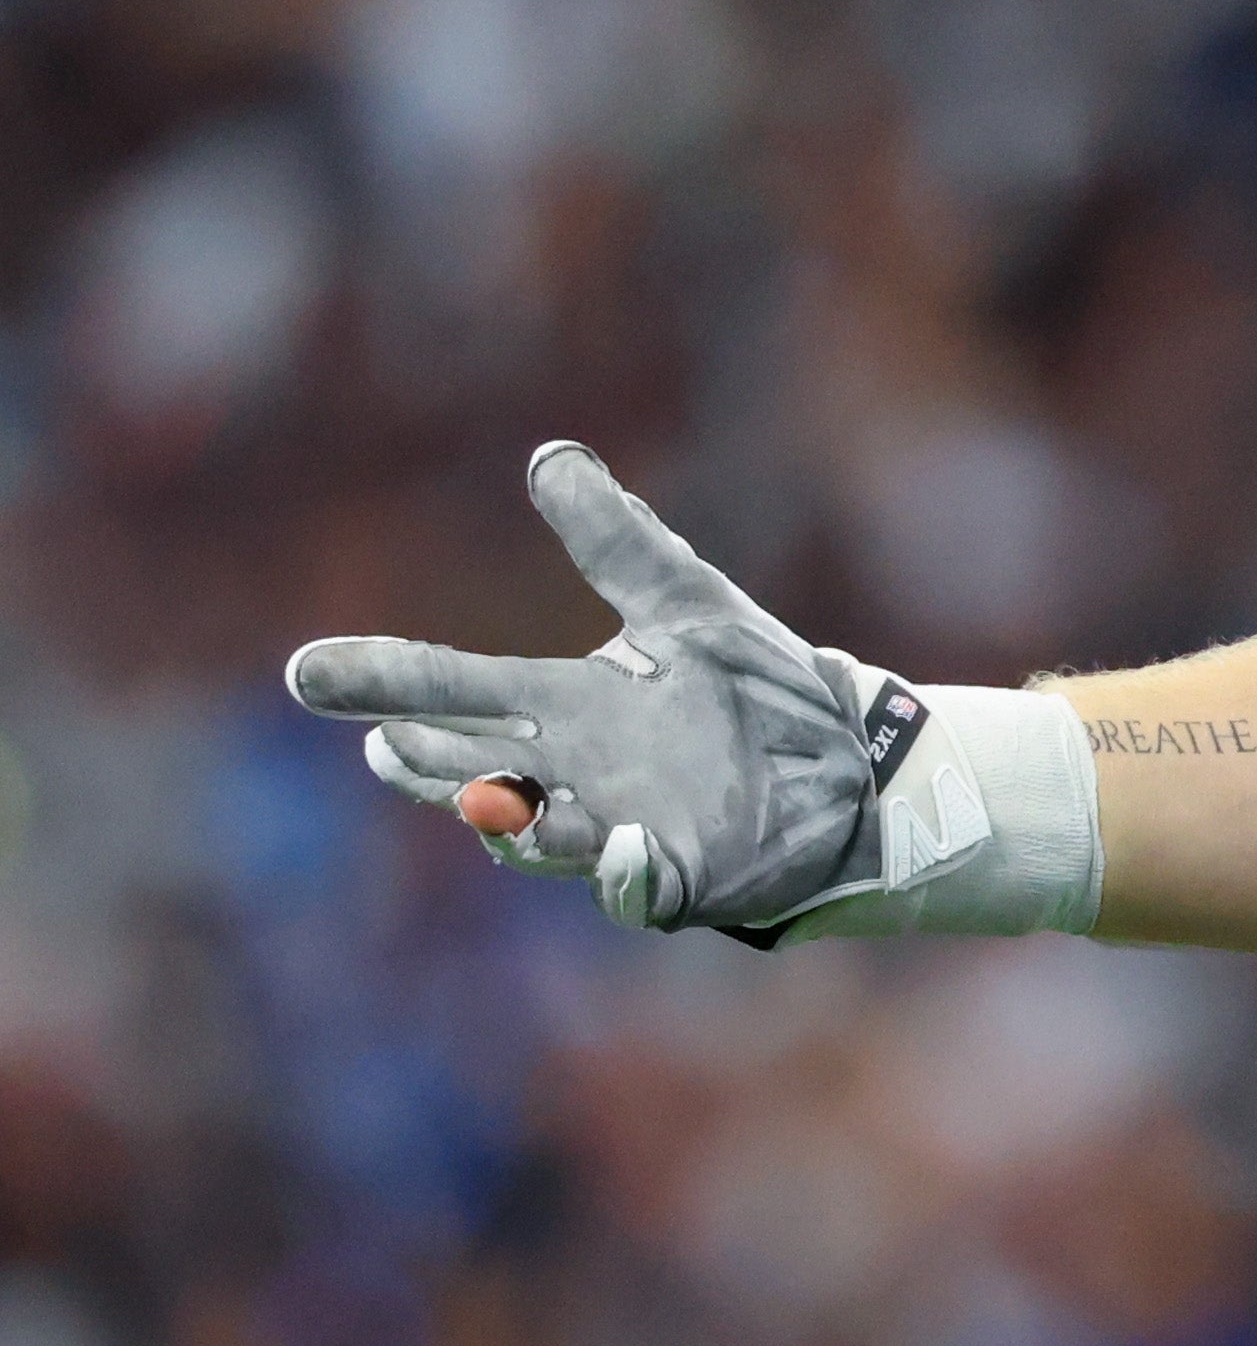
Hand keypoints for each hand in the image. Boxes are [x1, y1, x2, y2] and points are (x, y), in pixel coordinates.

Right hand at [286, 445, 911, 936]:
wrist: (857, 760)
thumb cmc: (761, 689)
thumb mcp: (690, 605)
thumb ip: (619, 543)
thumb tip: (552, 456)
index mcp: (566, 708)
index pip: (455, 692)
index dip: (384, 684)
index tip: (308, 672)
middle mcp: (574, 776)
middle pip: (468, 774)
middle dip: (427, 765)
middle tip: (390, 743)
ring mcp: (621, 832)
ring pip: (536, 842)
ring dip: (512, 826)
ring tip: (491, 800)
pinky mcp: (685, 877)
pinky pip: (642, 888)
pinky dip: (629, 876)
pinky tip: (629, 851)